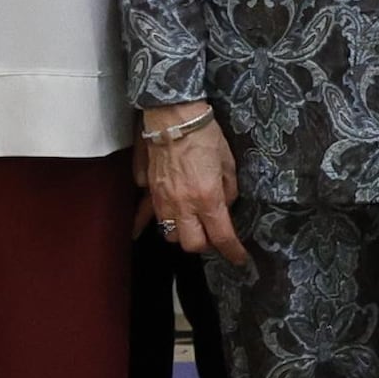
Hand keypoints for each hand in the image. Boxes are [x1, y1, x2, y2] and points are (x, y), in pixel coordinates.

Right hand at [140, 112, 245, 265]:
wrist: (174, 118)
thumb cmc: (205, 136)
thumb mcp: (228, 164)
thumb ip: (229, 190)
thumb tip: (226, 205)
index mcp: (208, 198)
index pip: (222, 236)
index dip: (233, 252)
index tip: (240, 259)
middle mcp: (184, 205)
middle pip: (192, 244)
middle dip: (206, 244)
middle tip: (214, 235)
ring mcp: (163, 201)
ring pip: (170, 235)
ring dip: (182, 234)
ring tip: (191, 225)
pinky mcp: (150, 192)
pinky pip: (144, 216)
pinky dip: (143, 225)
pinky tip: (138, 234)